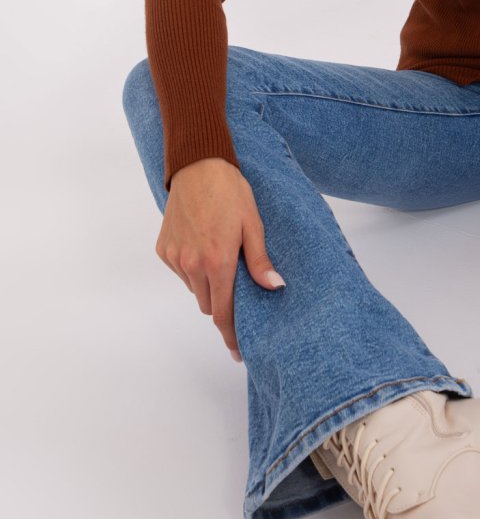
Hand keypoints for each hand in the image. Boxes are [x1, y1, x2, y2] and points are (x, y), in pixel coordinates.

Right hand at [156, 157, 285, 358]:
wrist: (197, 166)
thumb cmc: (230, 192)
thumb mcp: (254, 224)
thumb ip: (260, 260)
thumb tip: (275, 287)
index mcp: (218, 261)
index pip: (223, 313)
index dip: (231, 335)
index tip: (238, 352)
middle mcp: (192, 265)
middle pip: (209, 305)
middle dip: (224, 306)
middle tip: (240, 293)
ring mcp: (175, 258)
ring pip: (194, 290)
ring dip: (209, 287)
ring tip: (222, 262)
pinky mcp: (164, 250)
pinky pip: (181, 272)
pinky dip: (193, 271)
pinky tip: (204, 249)